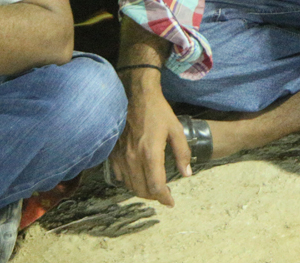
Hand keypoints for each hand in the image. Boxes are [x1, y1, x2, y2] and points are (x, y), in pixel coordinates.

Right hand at [109, 70, 191, 206]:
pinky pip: (120, 176)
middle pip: (142, 190)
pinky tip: (139, 178)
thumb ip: (182, 153)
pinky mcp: (113, 154)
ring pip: (130, 185)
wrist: (135, 96)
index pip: (156, 186)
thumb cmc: (158, 112)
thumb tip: (186, 174)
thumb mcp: (176, 129)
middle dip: (155, 196)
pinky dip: (130, 182)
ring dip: (142, 191)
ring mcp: (120, 157)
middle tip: (165, 195)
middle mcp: (133, 158)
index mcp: (150, 153)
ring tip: (154, 189)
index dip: (164, 198)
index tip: (171, 202)